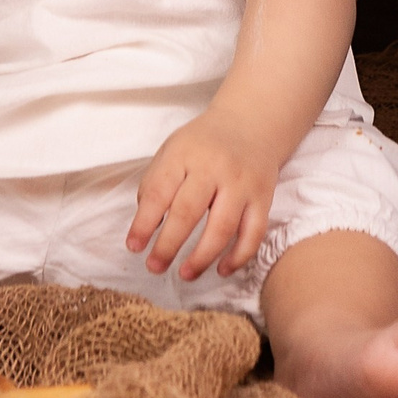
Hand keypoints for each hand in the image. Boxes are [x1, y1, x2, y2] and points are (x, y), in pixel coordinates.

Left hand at [128, 111, 278, 281]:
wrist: (250, 123)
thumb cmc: (203, 143)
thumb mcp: (172, 150)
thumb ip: (156, 184)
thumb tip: (145, 227)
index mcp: (185, 153)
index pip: (159, 192)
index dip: (143, 223)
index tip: (134, 247)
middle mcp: (214, 167)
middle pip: (188, 212)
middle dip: (168, 245)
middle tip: (154, 267)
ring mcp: (241, 183)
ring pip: (222, 228)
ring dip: (201, 258)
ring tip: (185, 274)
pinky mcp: (263, 197)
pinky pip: (253, 234)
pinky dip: (238, 257)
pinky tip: (222, 269)